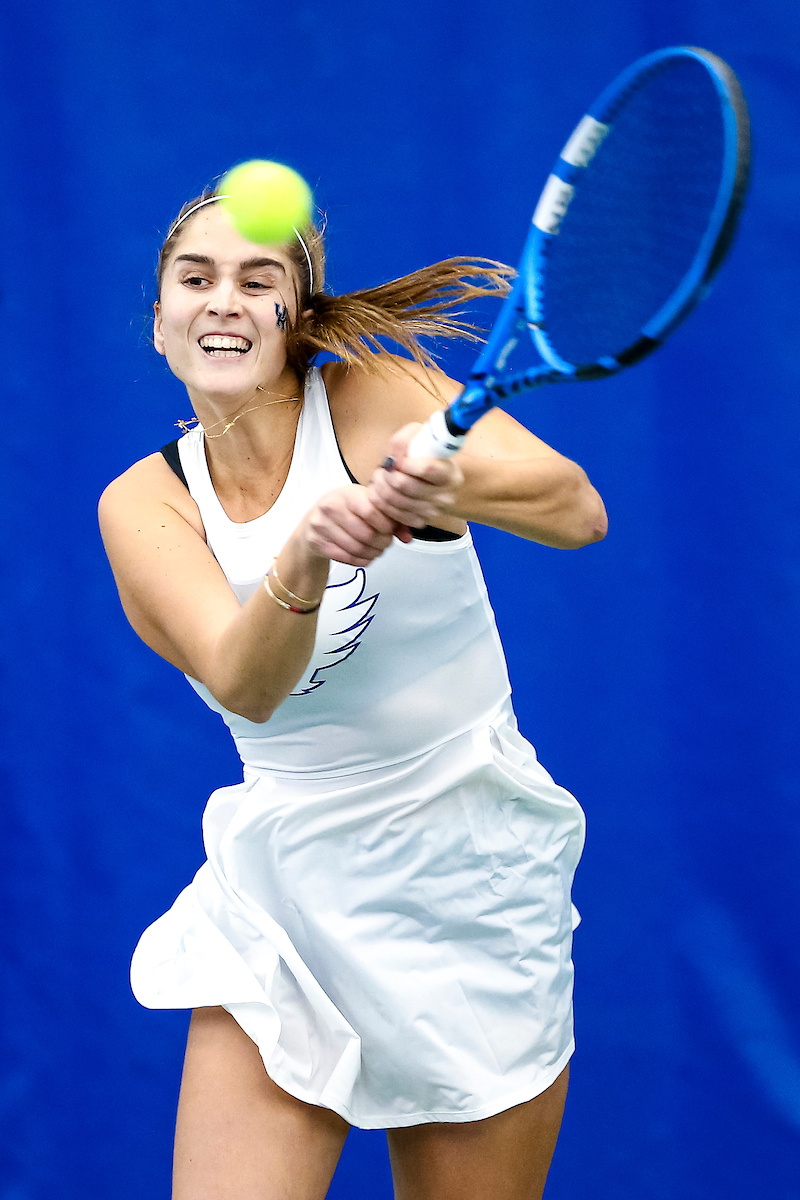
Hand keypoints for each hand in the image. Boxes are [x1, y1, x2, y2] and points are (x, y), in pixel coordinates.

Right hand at [301, 484, 397, 567]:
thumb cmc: (344, 509)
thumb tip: (408, 537)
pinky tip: (365, 556)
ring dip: (373, 553)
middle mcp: (331, 507)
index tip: (390, 530)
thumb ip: (389, 517)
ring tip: (377, 550)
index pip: (371, 511)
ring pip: (356, 548)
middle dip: (382, 543)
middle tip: (386, 543)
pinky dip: (360, 560)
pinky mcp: (317, 542)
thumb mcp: (365, 503)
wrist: (313, 520)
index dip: (386, 526)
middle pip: (366, 534)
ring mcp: (322, 526)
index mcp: (347, 494)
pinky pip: (346, 558)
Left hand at [367, 423, 463, 540]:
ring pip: (396, 501)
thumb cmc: (425, 455)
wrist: (435, 479)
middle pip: (405, 486)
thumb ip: (404, 441)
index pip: (426, 469)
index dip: (405, 463)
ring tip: (379, 478)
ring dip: (380, 488)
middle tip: (382, 469)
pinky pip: (394, 515)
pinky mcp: (420, 522)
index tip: (397, 459)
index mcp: (450, 473)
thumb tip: (393, 459)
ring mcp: (433, 511)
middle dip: (387, 476)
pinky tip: (380, 492)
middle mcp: (445, 496)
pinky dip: (382, 503)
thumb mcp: (419, 437)